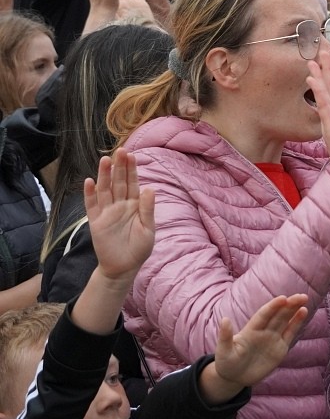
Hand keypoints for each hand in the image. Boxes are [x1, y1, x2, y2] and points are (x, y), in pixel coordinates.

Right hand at [84, 148, 154, 282]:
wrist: (123, 267)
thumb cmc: (139, 249)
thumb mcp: (148, 229)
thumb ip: (148, 209)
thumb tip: (150, 188)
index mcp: (135, 205)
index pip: (133, 184)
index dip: (132, 170)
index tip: (132, 155)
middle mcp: (120, 206)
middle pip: (118, 183)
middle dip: (119, 167)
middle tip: (120, 150)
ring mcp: (107, 213)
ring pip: (105, 190)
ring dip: (104, 175)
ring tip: (105, 160)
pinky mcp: (96, 222)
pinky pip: (91, 206)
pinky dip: (89, 194)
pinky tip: (89, 182)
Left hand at [209, 294, 308, 398]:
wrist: (234, 377)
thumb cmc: (226, 362)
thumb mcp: (223, 351)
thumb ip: (225, 336)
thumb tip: (224, 319)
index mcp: (251, 330)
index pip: (264, 315)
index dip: (273, 306)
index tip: (283, 298)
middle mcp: (264, 331)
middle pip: (278, 315)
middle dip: (289, 305)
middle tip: (301, 296)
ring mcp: (273, 338)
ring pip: (286, 320)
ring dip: (295, 310)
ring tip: (304, 300)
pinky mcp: (280, 348)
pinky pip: (290, 333)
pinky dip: (297, 323)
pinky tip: (303, 312)